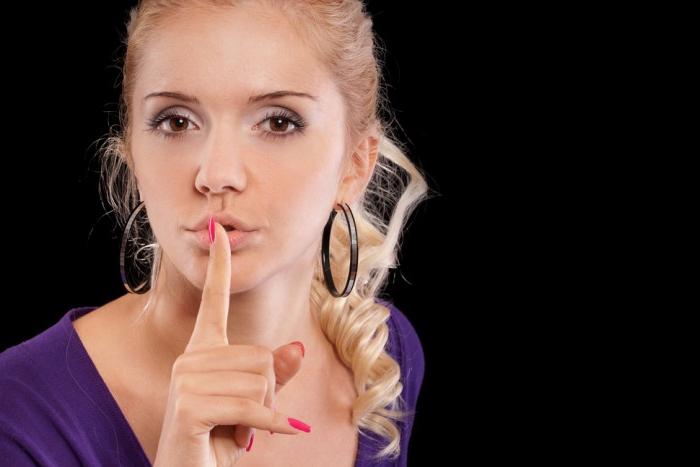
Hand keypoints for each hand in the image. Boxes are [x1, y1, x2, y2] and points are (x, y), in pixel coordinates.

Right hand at [152, 220, 308, 465]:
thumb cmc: (218, 437)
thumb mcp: (253, 403)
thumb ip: (274, 374)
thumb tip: (297, 347)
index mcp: (203, 351)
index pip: (214, 300)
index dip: (220, 267)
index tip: (219, 232)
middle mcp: (191, 358)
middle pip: (263, 356)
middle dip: (267, 394)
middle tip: (241, 418)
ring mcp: (187, 380)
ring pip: (261, 381)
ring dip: (262, 414)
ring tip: (234, 429)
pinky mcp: (190, 407)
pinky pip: (253, 408)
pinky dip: (268, 427)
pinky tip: (252, 441)